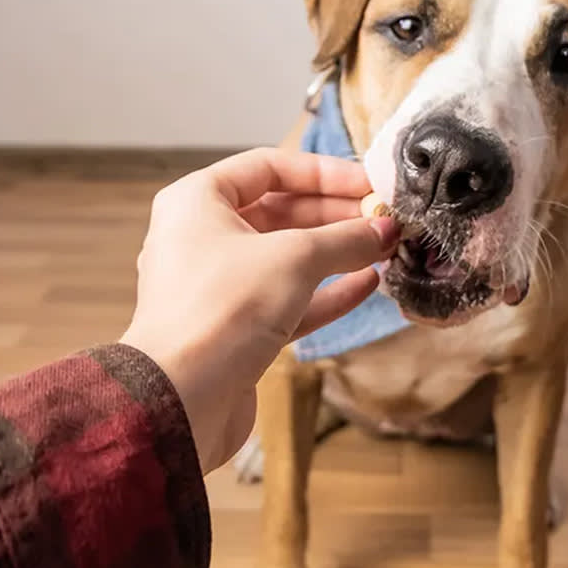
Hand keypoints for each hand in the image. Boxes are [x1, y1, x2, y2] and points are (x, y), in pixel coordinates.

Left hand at [121, 148, 399, 472]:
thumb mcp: (294, 259)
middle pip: (279, 211)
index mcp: (197, 202)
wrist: (183, 400)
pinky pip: (288, 299)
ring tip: (385, 249)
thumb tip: (385, 229)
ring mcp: (218, 286)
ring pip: (287, 258)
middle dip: (336, 215)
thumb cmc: (222, 310)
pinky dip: (326, 291)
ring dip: (336, 254)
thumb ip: (345, 239)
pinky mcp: (235, 330)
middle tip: (385, 220)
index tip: (369, 184)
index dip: (323, 173)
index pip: (268, 167)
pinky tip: (368, 285)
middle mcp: (202, 238)